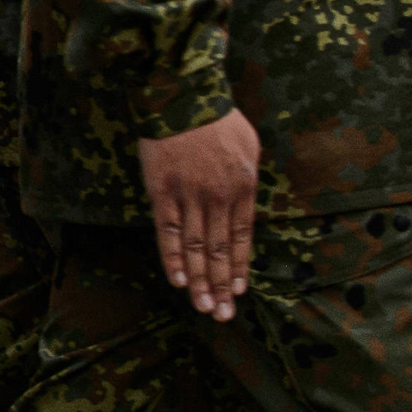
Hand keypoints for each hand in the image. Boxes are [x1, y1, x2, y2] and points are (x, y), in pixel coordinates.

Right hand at [138, 109, 260, 320]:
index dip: (240, 267)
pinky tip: (177, 280)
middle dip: (222, 285)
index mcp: (243, 188)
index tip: (239, 292)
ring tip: (203, 307)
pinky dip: (173, 258)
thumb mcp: (249, 146)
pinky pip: (169, 232)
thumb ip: (247, 178)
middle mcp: (220, 199)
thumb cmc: (217, 117)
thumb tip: (244, 201)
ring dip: (200, 281)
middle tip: (222, 315)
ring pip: (197, 248)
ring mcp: (190, 197)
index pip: (242, 239)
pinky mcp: (162, 192)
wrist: (182, 96)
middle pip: (220, 251)